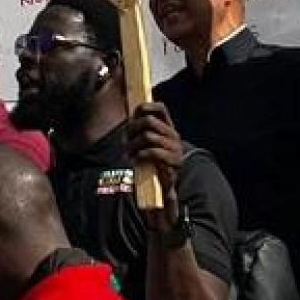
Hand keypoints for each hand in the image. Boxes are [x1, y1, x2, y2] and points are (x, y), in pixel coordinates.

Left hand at [127, 102, 183, 229]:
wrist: (162, 192)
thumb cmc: (150, 166)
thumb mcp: (144, 145)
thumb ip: (140, 131)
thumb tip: (129, 115)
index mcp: (168, 129)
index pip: (162, 109)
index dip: (147, 106)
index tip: (134, 112)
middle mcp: (174, 137)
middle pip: (149, 122)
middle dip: (131, 129)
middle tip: (125, 140)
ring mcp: (175, 150)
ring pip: (149, 136)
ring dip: (133, 144)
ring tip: (128, 153)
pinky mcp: (173, 163)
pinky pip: (153, 152)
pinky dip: (141, 155)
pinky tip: (136, 160)